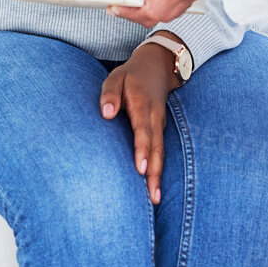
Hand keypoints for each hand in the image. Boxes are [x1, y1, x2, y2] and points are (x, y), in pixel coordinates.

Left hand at [99, 34, 183, 203]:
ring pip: (161, 153)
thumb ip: (110, 94)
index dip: (143, 150)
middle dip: (154, 173)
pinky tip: (153, 187)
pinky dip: (158, 169)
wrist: (157, 67)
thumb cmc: (131, 76)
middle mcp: (155, 118)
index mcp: (142, 104)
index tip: (140, 169)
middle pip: (157, 148)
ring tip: (155, 199)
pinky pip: (160, 151)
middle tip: (153, 197)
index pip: (143, 131)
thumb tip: (106, 113)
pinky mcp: (159, 130)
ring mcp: (159, 125)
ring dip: (158, 175)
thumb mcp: (115, 77)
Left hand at [109, 0, 211, 26]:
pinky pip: (176, 7)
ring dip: (148, 13)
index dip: (130, 13)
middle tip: (120, 5)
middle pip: (155, 17)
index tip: (115, 5)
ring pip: (166, 15)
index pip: (149, 8)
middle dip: (134, 15)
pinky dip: (162, 7)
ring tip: (133, 3)